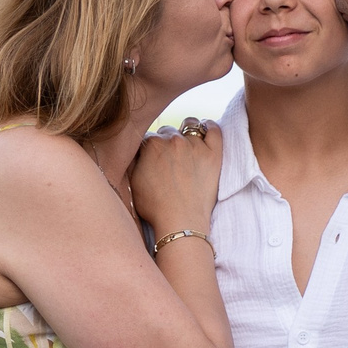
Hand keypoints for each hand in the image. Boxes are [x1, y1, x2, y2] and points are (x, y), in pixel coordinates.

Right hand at [130, 120, 221, 235]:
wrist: (180, 222)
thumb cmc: (155, 207)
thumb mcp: (133, 182)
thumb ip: (133, 161)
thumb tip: (135, 150)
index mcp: (152, 145)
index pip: (148, 138)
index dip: (149, 149)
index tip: (151, 159)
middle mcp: (173, 140)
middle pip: (168, 131)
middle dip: (166, 142)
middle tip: (168, 159)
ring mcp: (195, 146)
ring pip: (190, 125)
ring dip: (186, 132)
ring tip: (186, 145)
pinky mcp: (213, 154)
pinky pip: (214, 130)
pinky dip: (210, 127)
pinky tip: (206, 131)